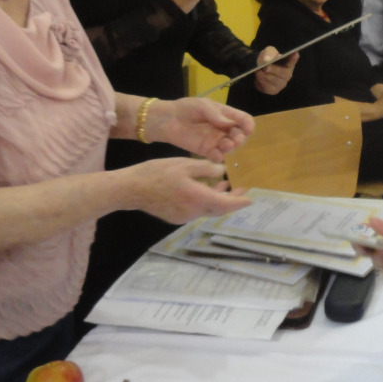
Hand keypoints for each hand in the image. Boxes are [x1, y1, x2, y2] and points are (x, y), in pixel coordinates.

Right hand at [115, 157, 251, 222]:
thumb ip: (206, 169)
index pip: (226, 204)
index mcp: (198, 198)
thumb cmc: (158, 173)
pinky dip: (204, 201)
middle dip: (231, 199)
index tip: (251, 199)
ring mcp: (184, 217)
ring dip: (217, 199)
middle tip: (241, 189)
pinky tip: (203, 189)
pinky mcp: (175, 217)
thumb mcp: (184, 164)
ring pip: (207, 209)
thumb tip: (222, 172)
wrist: (131, 189)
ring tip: (223, 185)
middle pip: (218, 208)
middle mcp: (194, 212)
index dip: (240, 202)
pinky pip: (196, 210)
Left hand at [148, 98, 253, 160]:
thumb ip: (216, 115)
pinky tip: (217, 155)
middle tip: (235, 140)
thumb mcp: (202, 106)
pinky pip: (217, 156)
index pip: (243, 120)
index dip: (248, 125)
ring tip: (225, 145)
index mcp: (225, 115)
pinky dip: (220, 157)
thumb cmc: (185, 108)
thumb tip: (232, 124)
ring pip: (230, 147)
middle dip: (240, 138)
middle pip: (239, 135)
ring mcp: (215, 140)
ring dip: (231, 147)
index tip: (247, 129)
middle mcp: (223, 128)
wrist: (167, 120)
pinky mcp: (206, 151)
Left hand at [253, 47, 297, 94]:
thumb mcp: (268, 52)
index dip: (294, 58)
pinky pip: (267, 87)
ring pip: (274, 81)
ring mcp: (282, 84)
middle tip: (265, 67)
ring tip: (258, 71)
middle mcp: (288, 74)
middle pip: (283, 73)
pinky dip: (261, 81)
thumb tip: (267, 60)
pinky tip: (259, 77)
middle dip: (273, 70)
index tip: (295, 54)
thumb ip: (269, 53)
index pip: (293, 60)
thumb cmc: (268, 59)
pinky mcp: (274, 91)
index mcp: (289, 63)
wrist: (259, 70)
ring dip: (264, 75)